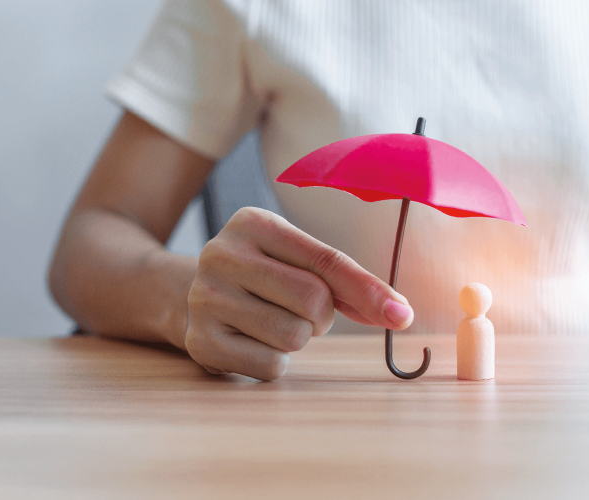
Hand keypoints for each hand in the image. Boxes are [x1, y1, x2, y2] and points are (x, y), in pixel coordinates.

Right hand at [184, 208, 412, 380]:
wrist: (188, 296)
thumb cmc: (261, 277)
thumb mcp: (294, 260)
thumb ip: (344, 282)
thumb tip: (398, 313)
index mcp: (251, 223)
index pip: (326, 260)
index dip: (367, 290)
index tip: (400, 315)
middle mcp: (220, 254)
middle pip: (312, 300)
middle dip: (321, 316)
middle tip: (300, 311)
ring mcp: (204, 299)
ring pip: (293, 336)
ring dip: (297, 338)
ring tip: (271, 322)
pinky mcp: (200, 340)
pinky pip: (271, 365)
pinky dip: (274, 361)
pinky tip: (252, 342)